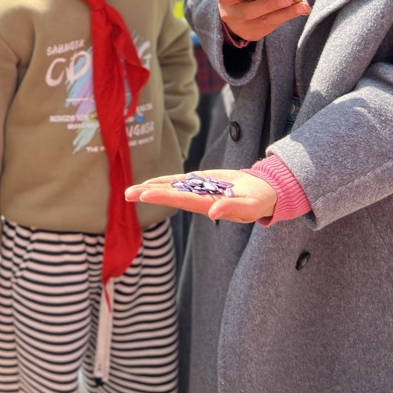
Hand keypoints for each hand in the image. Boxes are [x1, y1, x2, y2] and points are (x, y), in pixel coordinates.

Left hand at [125, 169, 276, 222]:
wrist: (265, 192)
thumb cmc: (260, 201)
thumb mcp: (251, 206)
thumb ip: (233, 208)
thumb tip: (212, 212)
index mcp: (209, 205)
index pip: (181, 200)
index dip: (163, 197)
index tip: (145, 195)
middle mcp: (200, 199)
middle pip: (170, 196)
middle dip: (149, 195)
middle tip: (127, 194)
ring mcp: (200, 191)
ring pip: (171, 188)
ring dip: (152, 188)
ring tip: (130, 191)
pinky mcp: (202, 182)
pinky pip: (180, 182)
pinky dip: (164, 181)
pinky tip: (150, 183)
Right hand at [216, 0, 309, 42]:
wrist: (233, 18)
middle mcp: (231, 14)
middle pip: (248, 12)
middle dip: (269, 5)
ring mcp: (242, 27)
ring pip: (265, 21)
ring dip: (286, 13)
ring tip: (302, 6)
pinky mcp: (254, 35)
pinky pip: (272, 25)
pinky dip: (287, 15)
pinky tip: (300, 9)